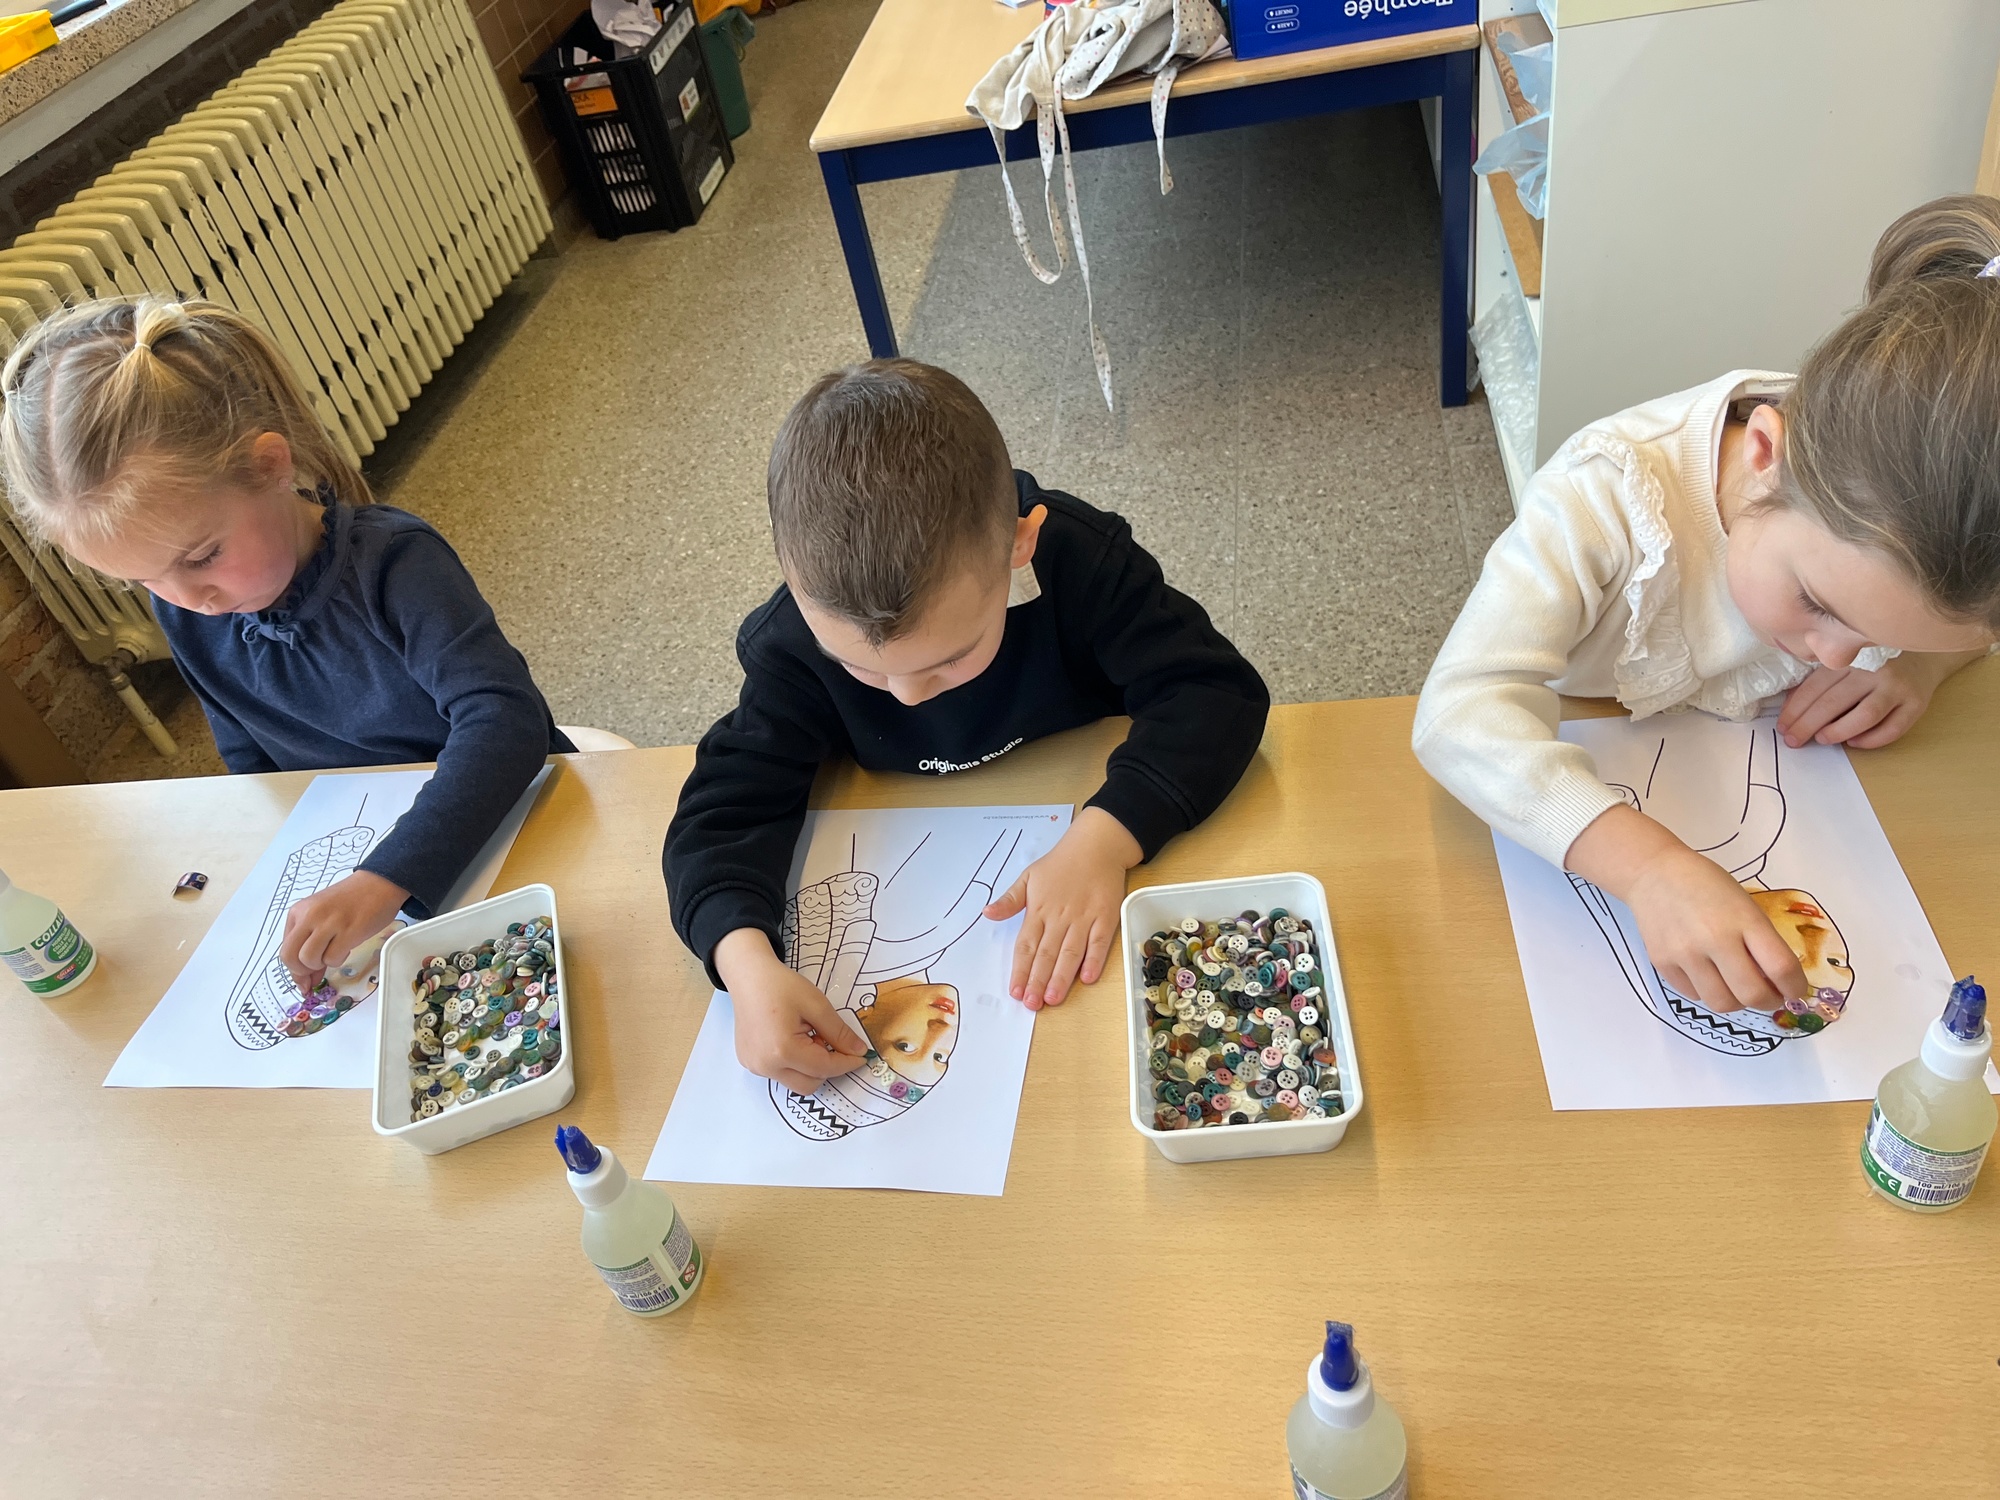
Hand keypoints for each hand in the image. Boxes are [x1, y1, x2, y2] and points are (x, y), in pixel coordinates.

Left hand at [280, 870, 408, 992]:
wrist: (378, 883)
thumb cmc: (351, 900)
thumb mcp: (322, 917)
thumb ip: (310, 944)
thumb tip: (306, 980)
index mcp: (298, 912)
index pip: (285, 949)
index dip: (294, 970)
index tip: (305, 980)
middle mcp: (309, 916)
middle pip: (291, 957)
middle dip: (303, 971)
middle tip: (317, 971)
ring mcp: (328, 923)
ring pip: (310, 960)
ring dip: (323, 964)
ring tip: (335, 952)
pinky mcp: (348, 931)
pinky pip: (333, 958)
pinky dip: (339, 959)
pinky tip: (347, 947)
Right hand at [714, 927, 867, 1092]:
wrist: (748, 977)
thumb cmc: (781, 986)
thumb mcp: (816, 1005)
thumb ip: (839, 1032)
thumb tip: (858, 1051)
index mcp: (783, 1050)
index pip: (824, 1068)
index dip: (846, 1063)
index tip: (862, 1056)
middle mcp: (766, 1065)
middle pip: (809, 1085)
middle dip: (826, 1068)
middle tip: (827, 1039)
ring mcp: (755, 1067)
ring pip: (795, 1082)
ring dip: (810, 1067)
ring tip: (807, 1037)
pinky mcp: (750, 1063)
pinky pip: (780, 1074)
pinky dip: (794, 1064)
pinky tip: (792, 1039)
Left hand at [982, 807, 1140, 1009]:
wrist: (1096, 845)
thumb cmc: (1061, 863)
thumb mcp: (1028, 876)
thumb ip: (1009, 900)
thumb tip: (987, 914)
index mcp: (1038, 910)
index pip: (1025, 945)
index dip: (1020, 970)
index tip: (1015, 991)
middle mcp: (1060, 917)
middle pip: (1046, 954)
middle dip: (1037, 981)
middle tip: (1032, 1004)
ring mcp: (1084, 918)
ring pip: (1070, 952)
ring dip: (1061, 977)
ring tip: (1052, 998)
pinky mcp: (1106, 917)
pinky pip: (1099, 942)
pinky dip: (1093, 960)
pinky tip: (1086, 978)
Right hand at [1567, 804, 1802, 1012]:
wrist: (1653, 873)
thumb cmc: (1707, 884)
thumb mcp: (1744, 905)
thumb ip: (1761, 941)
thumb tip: (1776, 982)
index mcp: (1744, 919)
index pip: (1781, 968)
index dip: (1795, 988)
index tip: (1796, 991)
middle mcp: (1714, 939)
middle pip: (1752, 994)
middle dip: (1769, 1001)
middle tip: (1771, 996)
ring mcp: (1685, 954)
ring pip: (1722, 1003)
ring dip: (1738, 1002)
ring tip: (1738, 989)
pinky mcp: (1662, 963)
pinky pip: (1694, 995)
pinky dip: (1708, 992)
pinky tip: (1709, 976)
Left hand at [1778, 651, 1981, 749]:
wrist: (1926, 657)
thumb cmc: (1875, 665)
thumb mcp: (1847, 665)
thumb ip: (1822, 682)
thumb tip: (1790, 709)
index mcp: (1851, 659)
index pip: (1817, 686)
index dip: (1796, 708)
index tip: (1783, 726)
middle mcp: (1874, 671)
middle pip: (1835, 701)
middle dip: (1808, 723)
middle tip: (1793, 740)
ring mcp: (1897, 688)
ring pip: (1865, 714)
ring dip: (1839, 730)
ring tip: (1822, 739)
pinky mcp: (1917, 705)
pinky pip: (1893, 728)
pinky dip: (1871, 739)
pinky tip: (1854, 743)